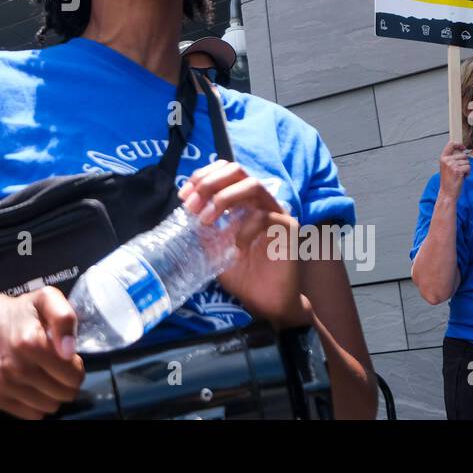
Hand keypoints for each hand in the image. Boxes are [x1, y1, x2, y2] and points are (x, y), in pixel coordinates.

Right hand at [0, 288, 84, 419]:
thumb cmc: (23, 312)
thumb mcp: (47, 299)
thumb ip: (64, 318)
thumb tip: (69, 351)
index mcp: (30, 343)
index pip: (73, 376)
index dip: (76, 367)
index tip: (68, 356)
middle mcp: (15, 367)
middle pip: (63, 394)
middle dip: (66, 382)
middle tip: (57, 366)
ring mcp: (3, 384)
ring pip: (49, 407)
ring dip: (52, 394)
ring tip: (45, 374)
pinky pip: (31, 415)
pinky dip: (36, 403)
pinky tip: (32, 384)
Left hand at [179, 160, 307, 328]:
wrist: (267, 302)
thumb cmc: (242, 274)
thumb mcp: (214, 247)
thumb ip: (204, 228)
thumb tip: (184, 211)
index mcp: (243, 200)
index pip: (225, 170)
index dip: (202, 176)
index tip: (183, 195)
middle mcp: (261, 201)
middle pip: (237, 170)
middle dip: (209, 183)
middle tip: (192, 205)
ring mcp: (277, 212)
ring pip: (253, 185)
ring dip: (224, 198)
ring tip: (207, 220)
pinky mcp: (289, 229)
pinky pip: (266, 216)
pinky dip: (245, 228)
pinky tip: (236, 247)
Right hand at [438, 141, 469, 198]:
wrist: (447, 192)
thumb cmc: (448, 180)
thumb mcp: (447, 167)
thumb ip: (451, 158)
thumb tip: (462, 151)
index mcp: (443, 158)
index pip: (451, 144)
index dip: (458, 145)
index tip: (463, 148)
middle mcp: (446, 160)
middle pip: (463, 155)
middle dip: (464, 163)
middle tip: (459, 171)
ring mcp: (452, 165)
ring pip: (467, 162)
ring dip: (466, 169)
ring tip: (460, 175)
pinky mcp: (458, 170)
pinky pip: (469, 167)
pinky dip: (468, 173)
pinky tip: (462, 177)